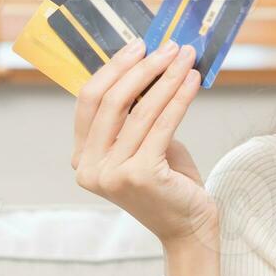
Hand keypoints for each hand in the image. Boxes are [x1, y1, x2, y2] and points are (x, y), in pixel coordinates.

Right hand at [71, 38, 215, 249]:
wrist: (189, 228)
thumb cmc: (170, 185)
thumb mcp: (144, 146)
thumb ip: (135, 115)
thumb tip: (150, 65)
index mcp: (83, 159)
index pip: (89, 101)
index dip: (113, 69)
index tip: (138, 46)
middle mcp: (90, 168)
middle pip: (111, 101)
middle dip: (142, 68)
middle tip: (167, 47)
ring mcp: (112, 174)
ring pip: (140, 110)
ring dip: (166, 78)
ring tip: (185, 58)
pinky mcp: (140, 175)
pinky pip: (163, 124)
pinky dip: (180, 98)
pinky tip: (193, 81)